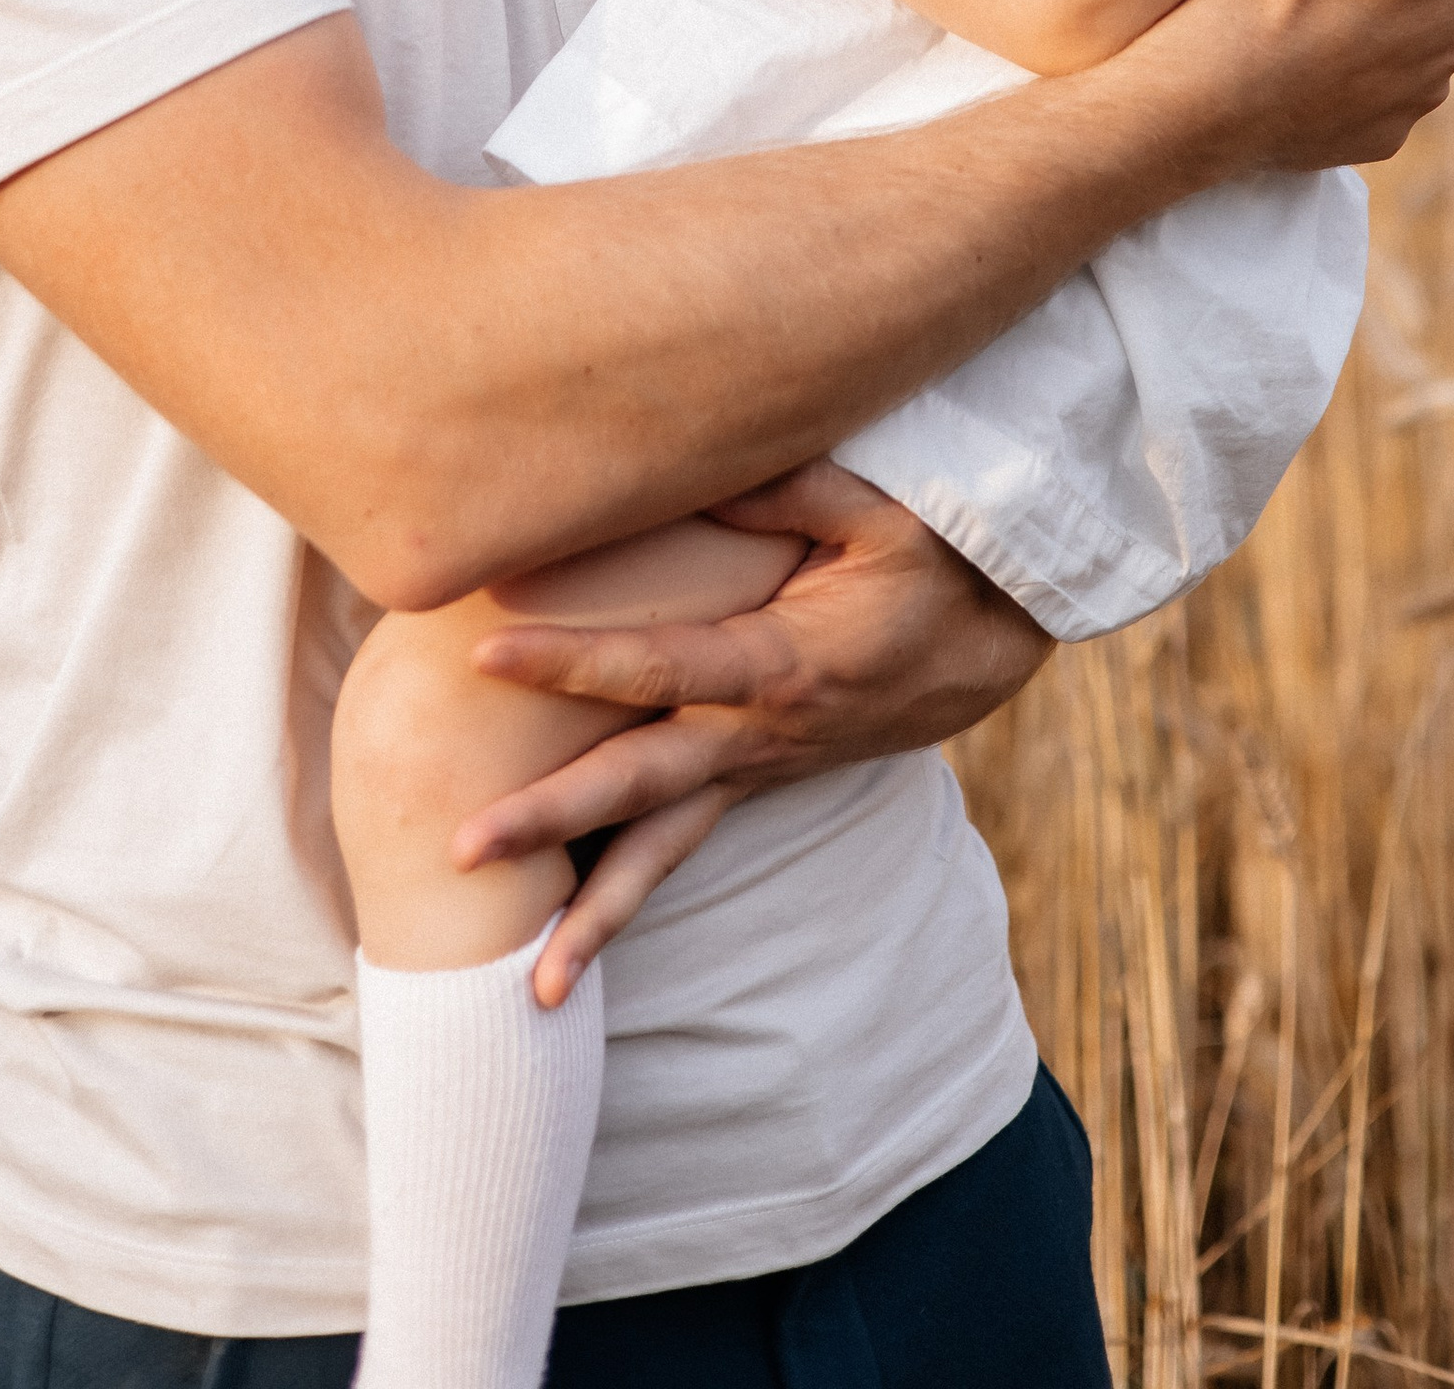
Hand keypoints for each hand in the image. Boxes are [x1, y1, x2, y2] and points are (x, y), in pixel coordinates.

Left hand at [452, 461, 1050, 999]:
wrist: (993, 642)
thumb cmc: (934, 563)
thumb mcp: (876, 513)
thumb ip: (783, 489)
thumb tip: (687, 463)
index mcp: (779, 664)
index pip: (657, 666)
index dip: (573, 661)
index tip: (486, 651)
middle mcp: (758, 734)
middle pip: (640, 786)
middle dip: (550, 819)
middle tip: (460, 848)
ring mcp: (756, 767)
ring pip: (664, 849)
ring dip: (593, 915)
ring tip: (530, 989)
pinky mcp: (755, 777)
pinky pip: (682, 844)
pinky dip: (630, 899)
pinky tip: (569, 948)